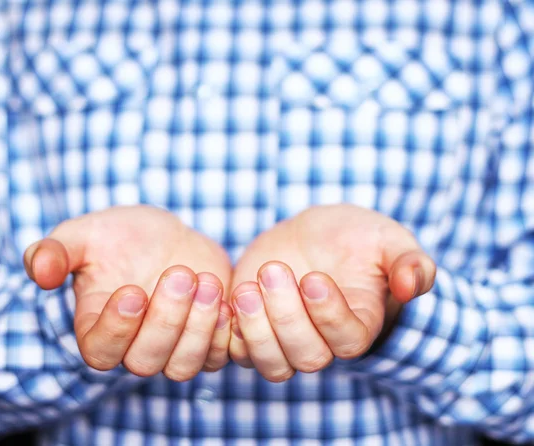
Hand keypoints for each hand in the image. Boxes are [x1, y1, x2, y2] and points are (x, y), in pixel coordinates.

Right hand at [23, 206, 232, 380]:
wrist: (165, 236)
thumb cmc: (119, 237)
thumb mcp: (83, 235)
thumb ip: (56, 251)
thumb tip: (39, 271)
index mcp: (98, 329)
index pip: (100, 352)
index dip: (116, 329)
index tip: (132, 290)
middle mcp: (135, 347)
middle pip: (146, 362)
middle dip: (166, 321)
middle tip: (179, 274)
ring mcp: (173, 348)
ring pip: (184, 365)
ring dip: (198, 326)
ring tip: (206, 281)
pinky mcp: (207, 339)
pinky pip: (218, 354)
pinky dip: (223, 331)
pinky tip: (226, 294)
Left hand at [229, 204, 435, 381]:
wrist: (315, 234)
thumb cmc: (356, 238)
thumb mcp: (389, 240)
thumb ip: (409, 262)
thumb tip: (412, 286)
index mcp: (358, 325)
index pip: (348, 341)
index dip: (329, 315)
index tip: (314, 277)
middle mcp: (321, 341)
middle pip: (306, 357)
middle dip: (287, 318)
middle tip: (274, 271)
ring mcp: (283, 339)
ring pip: (270, 363)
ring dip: (256, 329)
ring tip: (246, 288)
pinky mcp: (252, 329)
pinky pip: (235, 350)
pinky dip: (228, 331)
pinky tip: (226, 296)